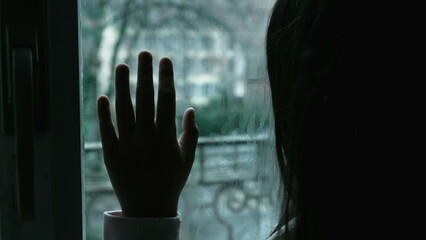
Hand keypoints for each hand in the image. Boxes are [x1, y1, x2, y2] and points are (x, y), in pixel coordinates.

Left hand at [96, 51, 198, 217]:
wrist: (149, 208)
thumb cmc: (172, 181)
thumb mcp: (187, 158)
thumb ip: (191, 133)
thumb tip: (190, 109)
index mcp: (167, 136)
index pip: (167, 99)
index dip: (166, 77)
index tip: (165, 60)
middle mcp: (147, 137)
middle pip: (145, 98)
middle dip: (145, 73)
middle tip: (144, 52)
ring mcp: (128, 144)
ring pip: (124, 109)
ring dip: (122, 86)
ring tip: (121, 65)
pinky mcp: (111, 153)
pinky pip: (106, 130)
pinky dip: (103, 113)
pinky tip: (103, 96)